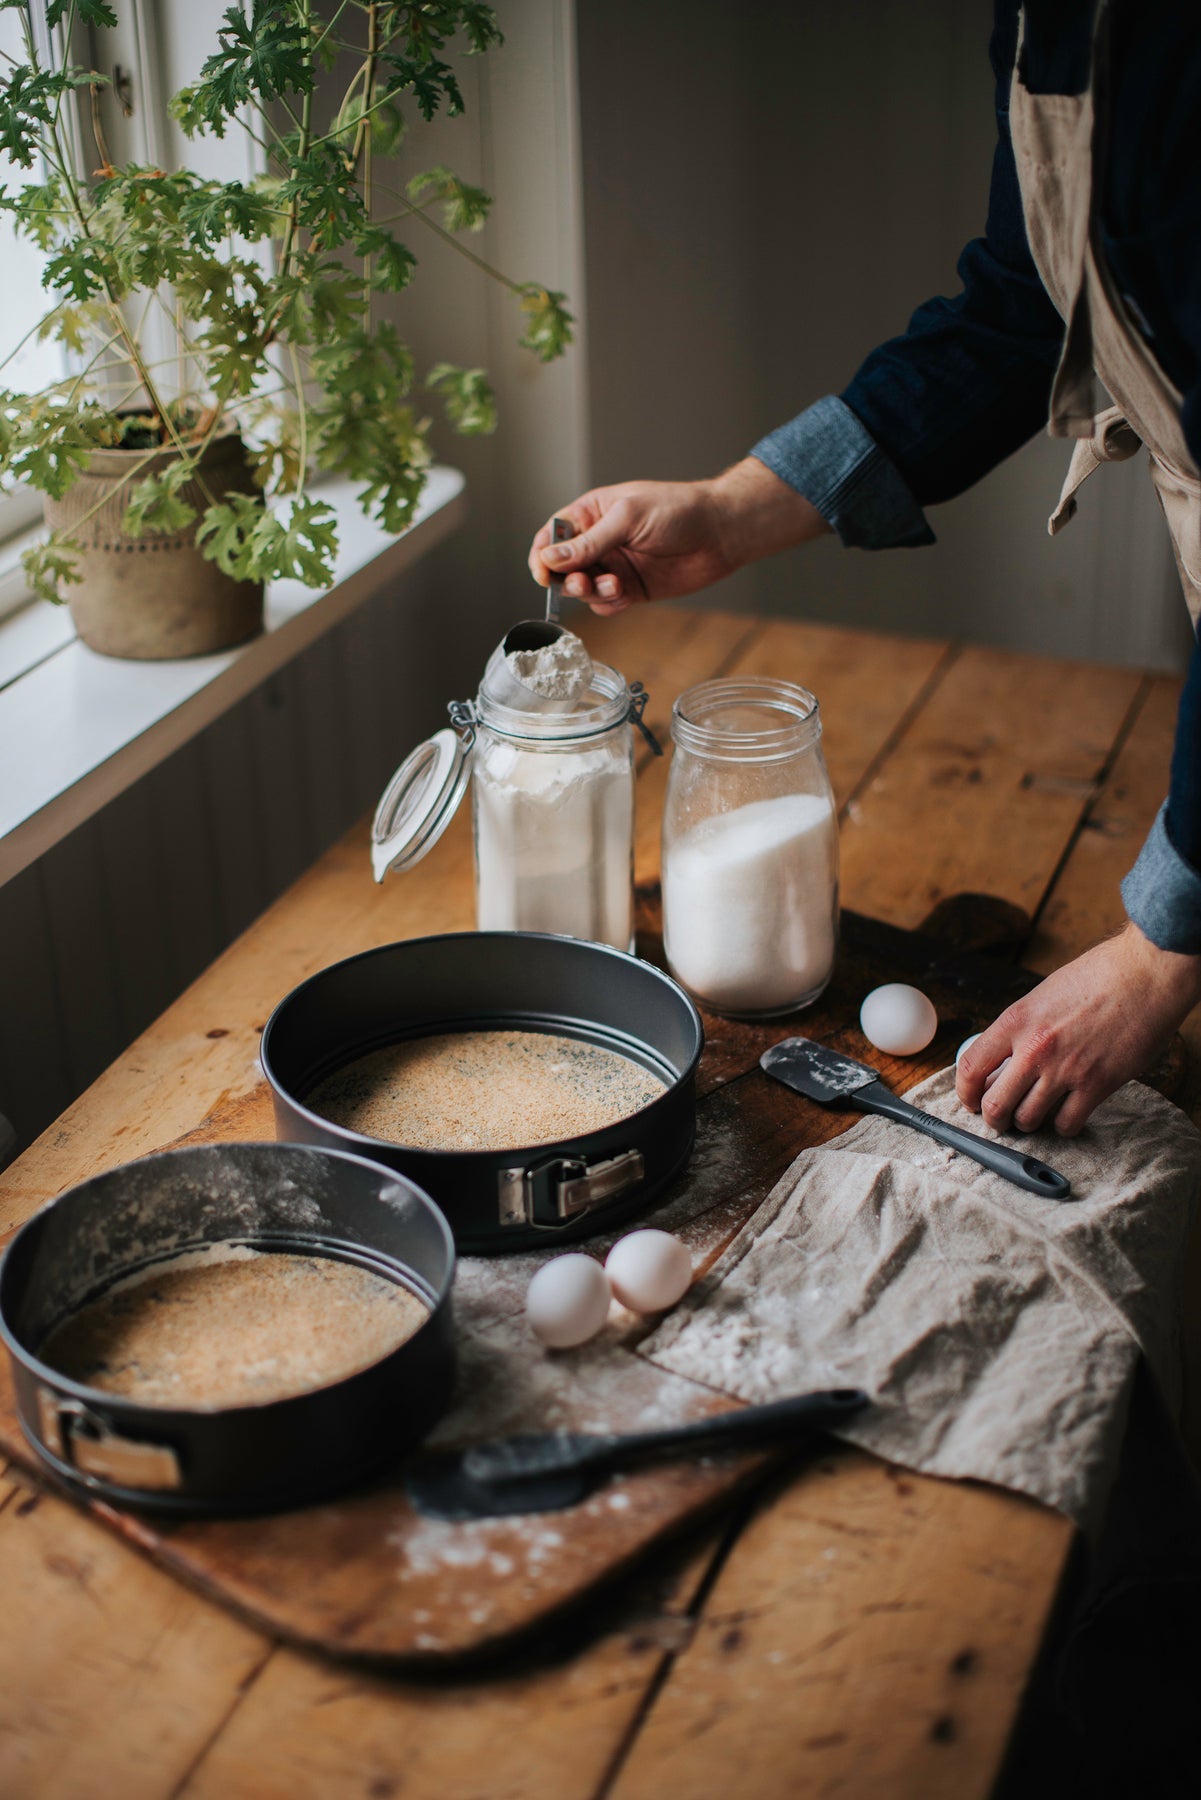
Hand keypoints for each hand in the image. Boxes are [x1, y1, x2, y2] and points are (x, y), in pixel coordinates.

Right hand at [527, 457, 828, 614]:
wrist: (719, 533)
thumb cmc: (678, 510)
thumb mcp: (628, 518)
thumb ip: (590, 542)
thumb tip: (551, 558)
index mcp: (592, 514)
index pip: (553, 536)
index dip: (542, 555)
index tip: (543, 572)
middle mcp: (599, 542)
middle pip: (562, 568)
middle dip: (565, 579)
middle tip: (580, 582)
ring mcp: (615, 567)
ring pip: (584, 589)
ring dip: (590, 592)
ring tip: (611, 585)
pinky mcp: (631, 589)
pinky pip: (606, 604)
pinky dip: (608, 604)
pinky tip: (622, 594)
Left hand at [956, 922, 1200, 1135]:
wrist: (1145, 975)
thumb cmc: (1098, 977)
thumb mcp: (1043, 995)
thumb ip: (1022, 1027)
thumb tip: (1006, 1058)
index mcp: (1016, 1020)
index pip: (971, 1066)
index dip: (964, 1092)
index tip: (970, 1100)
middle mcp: (1035, 1048)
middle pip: (995, 1103)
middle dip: (993, 1118)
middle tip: (1000, 1119)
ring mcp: (1066, 1069)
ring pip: (1028, 1119)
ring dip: (1027, 1124)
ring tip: (1033, 1118)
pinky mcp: (1097, 1084)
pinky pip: (1067, 1123)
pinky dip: (1063, 1127)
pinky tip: (1065, 1117)